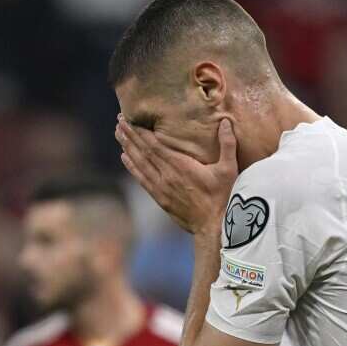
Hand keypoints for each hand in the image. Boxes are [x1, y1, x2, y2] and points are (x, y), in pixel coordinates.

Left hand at [116, 116, 237, 234]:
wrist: (212, 226)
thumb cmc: (222, 197)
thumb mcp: (229, 169)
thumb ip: (227, 144)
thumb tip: (226, 122)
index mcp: (181, 165)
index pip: (155, 145)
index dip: (140, 131)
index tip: (130, 119)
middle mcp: (167, 175)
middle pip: (143, 151)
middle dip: (130, 135)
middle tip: (119, 120)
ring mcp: (161, 187)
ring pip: (140, 164)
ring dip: (128, 148)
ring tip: (118, 133)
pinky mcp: (160, 198)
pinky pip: (142, 179)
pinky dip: (132, 167)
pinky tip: (124, 158)